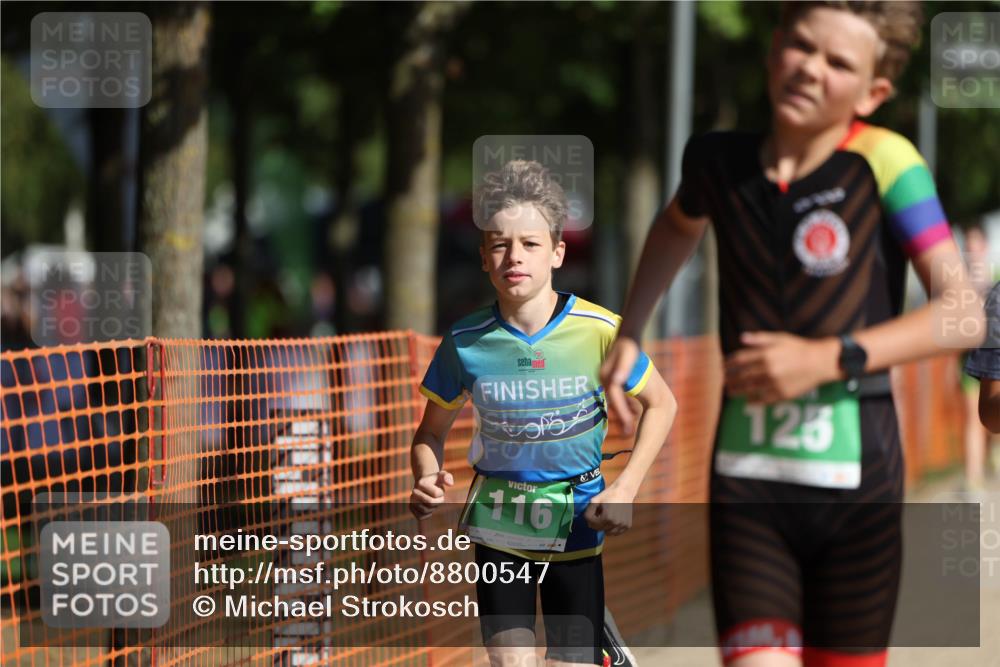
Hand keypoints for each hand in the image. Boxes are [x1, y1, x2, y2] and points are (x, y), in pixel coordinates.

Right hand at [409, 470, 453, 519]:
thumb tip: (450, 484)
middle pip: (431, 503)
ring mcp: (411, 500)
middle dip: (438, 502)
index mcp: (421, 483)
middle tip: (437, 498)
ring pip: (426, 511)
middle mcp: (414, 492)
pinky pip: (421, 517)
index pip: (436, 494)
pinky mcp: (411, 508)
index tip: (439, 490)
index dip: (441, 493)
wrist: (425, 484)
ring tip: (432, 501)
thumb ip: (447, 477)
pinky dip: (427, 514)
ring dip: (433, 508)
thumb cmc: (435, 481)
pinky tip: (428, 508)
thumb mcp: (442, 476)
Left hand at [583, 484, 633, 535]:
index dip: (590, 519)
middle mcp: (616, 523)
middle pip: (600, 529)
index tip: (593, 512)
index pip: (593, 525)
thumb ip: (588, 512)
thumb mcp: (595, 500)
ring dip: (604, 527)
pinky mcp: (628, 525)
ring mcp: (623, 525)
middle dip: (596, 523)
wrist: (624, 490)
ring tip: (605, 518)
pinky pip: (617, 532)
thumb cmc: (609, 494)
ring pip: (608, 533)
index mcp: (607, 517)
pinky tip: (612, 521)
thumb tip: (588, 523)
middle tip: (598, 514)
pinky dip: (613, 529)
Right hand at [599, 336, 641, 434]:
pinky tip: (633, 413)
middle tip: (629, 434)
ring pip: (616, 401)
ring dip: (623, 413)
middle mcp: (605, 380)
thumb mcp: (628, 355)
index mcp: (607, 376)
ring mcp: (607, 381)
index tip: (630, 426)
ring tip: (630, 430)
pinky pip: (618, 397)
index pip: (615, 397)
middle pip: (614, 402)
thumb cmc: (629, 346)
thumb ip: (623, 368)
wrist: (627, 337)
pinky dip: (624, 406)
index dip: (623, 412)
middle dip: (622, 417)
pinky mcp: (612, 381)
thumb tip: (617, 381)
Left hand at [724, 332, 840, 403]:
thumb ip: (760, 338)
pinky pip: (763, 400)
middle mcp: (768, 369)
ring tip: (730, 392)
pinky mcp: (782, 394)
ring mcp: (775, 383)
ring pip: (750, 389)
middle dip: (730, 379)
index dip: (728, 364)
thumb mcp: (780, 338)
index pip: (740, 360)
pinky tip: (748, 400)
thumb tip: (741, 337)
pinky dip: (753, 401)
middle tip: (723, 381)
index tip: (722, 366)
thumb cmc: (799, 348)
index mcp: (766, 354)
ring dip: (737, 391)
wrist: (820, 362)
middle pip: (742, 376)